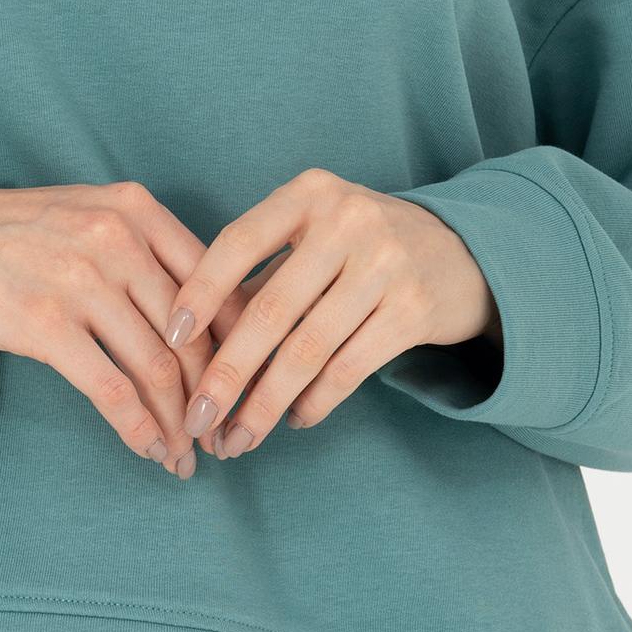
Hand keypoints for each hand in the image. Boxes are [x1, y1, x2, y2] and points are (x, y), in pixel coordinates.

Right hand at [0, 182, 265, 475]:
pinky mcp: (45, 324)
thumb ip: (149, 250)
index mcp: (137, 209)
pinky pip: (111, 389)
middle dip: (214, 397)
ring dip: (178, 424)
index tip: (246, 388)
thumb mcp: (90, 214)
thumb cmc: (18, 235)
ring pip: (157, 368)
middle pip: (192, 334)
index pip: (214, 285)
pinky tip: (149, 450)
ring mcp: (81, 280)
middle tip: (222, 437)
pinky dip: (138, 429)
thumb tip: (213, 319)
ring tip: (185, 455)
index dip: (239, 347)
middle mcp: (117, 238)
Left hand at [164, 168, 502, 456]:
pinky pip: (349, 369)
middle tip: (197, 418)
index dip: (199, 292)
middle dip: (227, 373)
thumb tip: (191, 343)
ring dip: (266, 403)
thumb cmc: (360, 248)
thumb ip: (258, 277)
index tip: (169, 338)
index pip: (238, 242)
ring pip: (308, 349)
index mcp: (307, 194)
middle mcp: (347, 221)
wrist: (462, 252)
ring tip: (238, 437)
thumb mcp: (312, 235)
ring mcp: (385, 264)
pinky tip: (292, 421)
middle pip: (270, 309)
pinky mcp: (414, 309)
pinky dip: (314, 402)